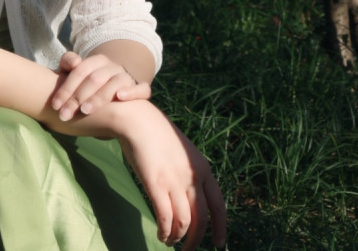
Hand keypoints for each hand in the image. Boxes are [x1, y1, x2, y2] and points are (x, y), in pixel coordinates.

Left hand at [51, 51, 151, 120]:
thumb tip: (74, 63)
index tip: (56, 105)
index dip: (66, 87)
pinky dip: (132, 92)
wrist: (116, 87)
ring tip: (85, 110)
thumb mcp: (77, 74)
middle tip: (64, 115)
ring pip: (116, 83)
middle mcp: (113, 67)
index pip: (80, 71)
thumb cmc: (89, 84)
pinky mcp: (140, 89)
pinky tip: (120, 97)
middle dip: (77, 98)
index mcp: (97, 60)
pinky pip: (142, 89)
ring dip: (99, 97)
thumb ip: (69, 63)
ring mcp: (127, 77)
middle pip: (95, 79)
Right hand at [115, 101, 225, 250]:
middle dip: (196, 239)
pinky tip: (161, 233)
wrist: (137, 119)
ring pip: (184, 222)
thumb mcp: (182, 151)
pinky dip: (165, 231)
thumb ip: (188, 170)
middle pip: (201, 218)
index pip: (218, 206)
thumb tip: (190, 193)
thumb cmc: (155, 133)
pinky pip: (165, 217)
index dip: (220, 228)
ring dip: (178, 237)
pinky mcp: (156, 184)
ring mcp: (175, 181)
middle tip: (188, 249)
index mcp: (202, 168)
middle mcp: (193, 177)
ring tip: (169, 241)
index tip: (219, 244)